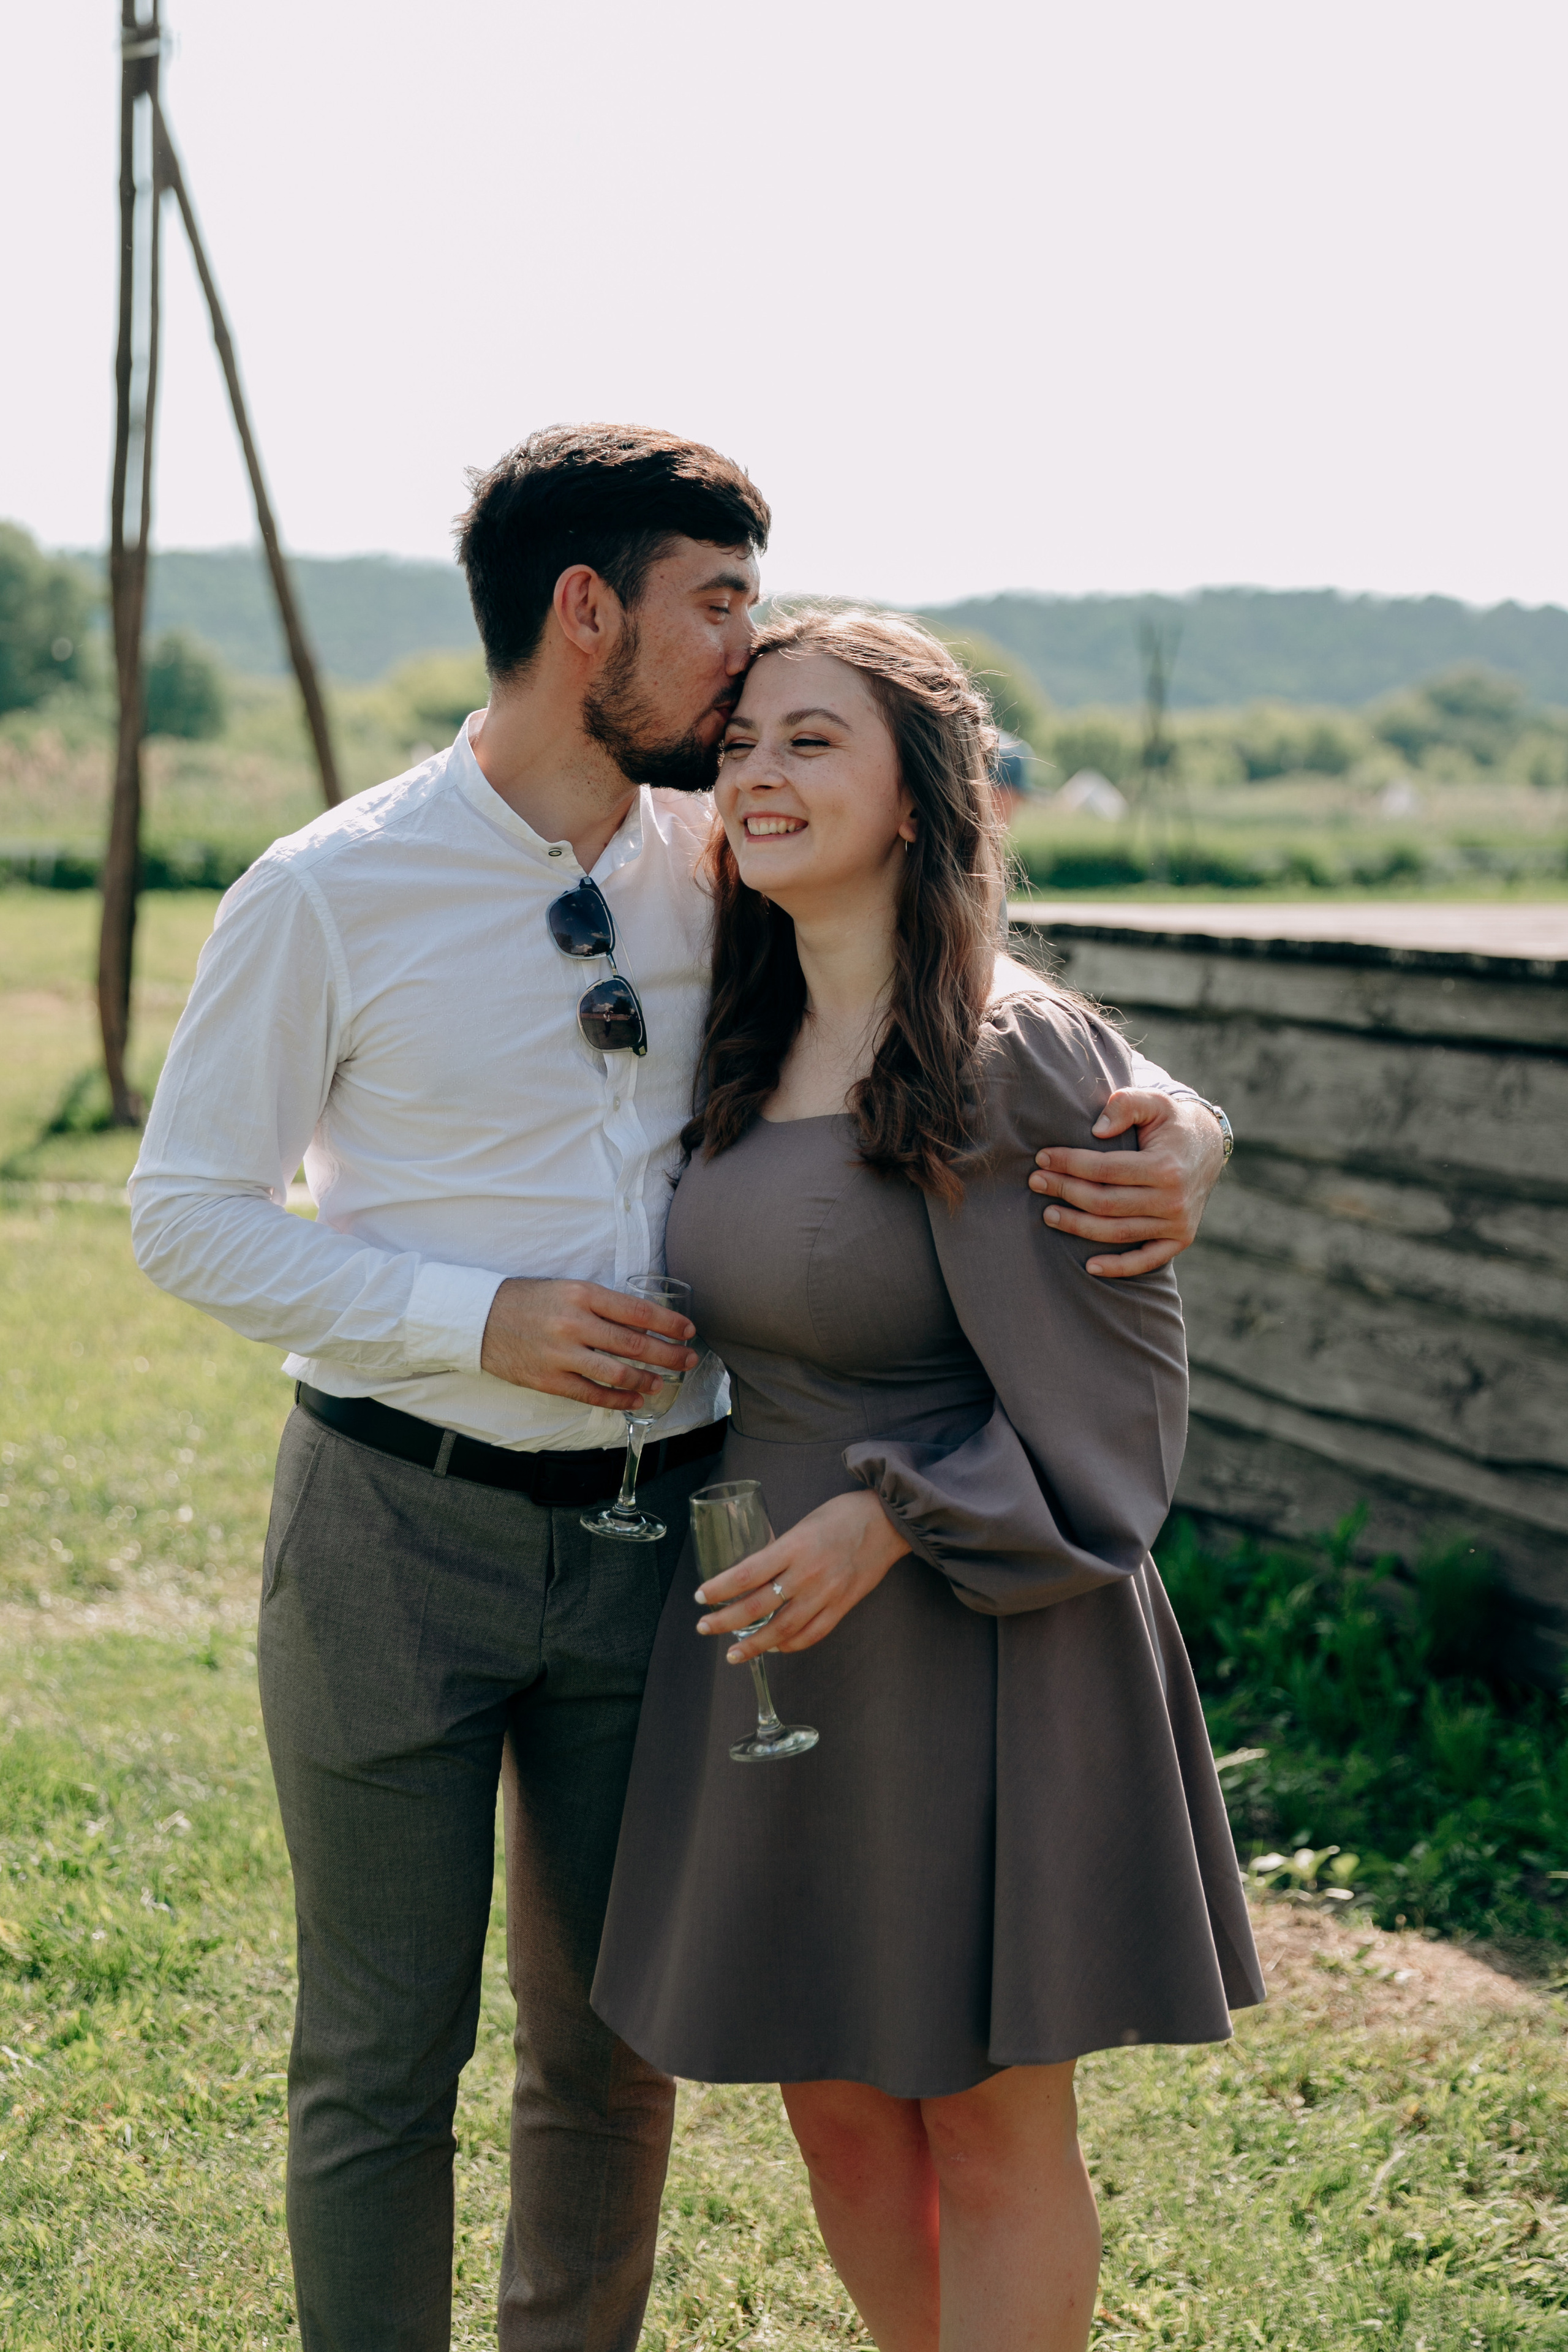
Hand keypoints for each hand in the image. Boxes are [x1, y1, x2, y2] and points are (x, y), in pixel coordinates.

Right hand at [479, 1277, 698, 1408]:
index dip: (669, 1324)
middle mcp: (574, 1323)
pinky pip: (592, 1394)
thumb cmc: (528, 1300)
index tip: (688, 1331)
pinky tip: (634, 1400)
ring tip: (662, 1383)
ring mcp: (561, 1354)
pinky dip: (618, 1400)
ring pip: (617, 1373)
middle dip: (668, 1355)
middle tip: (689, 1360)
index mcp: (582, 1294)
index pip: (637, 1311)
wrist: (478, 1318)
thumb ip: (601, 1304)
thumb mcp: (566, 1288)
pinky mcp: (549, 1380)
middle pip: (634, 1344)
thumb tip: (643, 1321)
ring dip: (646, 1380)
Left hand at [694, 1490, 910, 1660]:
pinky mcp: (843, 1606)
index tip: (700, 1596)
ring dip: (754, 1645)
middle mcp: (807, 1573)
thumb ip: (780, 1550)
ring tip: (733, 1654)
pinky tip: (775, 1648)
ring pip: (782, 1629)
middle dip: (726, 1621)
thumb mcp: (802, 1524)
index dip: (719, 1588)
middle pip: (758, 1606)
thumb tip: (753, 1574)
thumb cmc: (843, 1515)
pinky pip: (812, 1634)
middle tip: (704, 1627)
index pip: (746, 1574)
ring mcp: (826, 1594)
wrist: (889, 1521)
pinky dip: (790, 1645)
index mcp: (793, 1546)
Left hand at [1028, 1090, 1225, 1278]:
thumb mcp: (1154, 1101)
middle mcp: (1173, 1199)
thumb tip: (1096, 1129)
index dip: (1069, 1163)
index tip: (1042, 1158)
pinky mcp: (1180, 1239)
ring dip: (1078, 1226)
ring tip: (1048, 1214)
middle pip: (1105, 1203)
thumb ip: (1125, 1105)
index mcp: (1165, 1166)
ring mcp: (1178, 1223)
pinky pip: (1146, 1260)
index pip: (1105, 1169)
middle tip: (1036, 1182)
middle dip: (1065, 1192)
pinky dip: (1118, 1267)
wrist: (1209, 1146)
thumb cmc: (1171, 1122)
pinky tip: (1089, 1266)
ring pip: (1117, 1232)